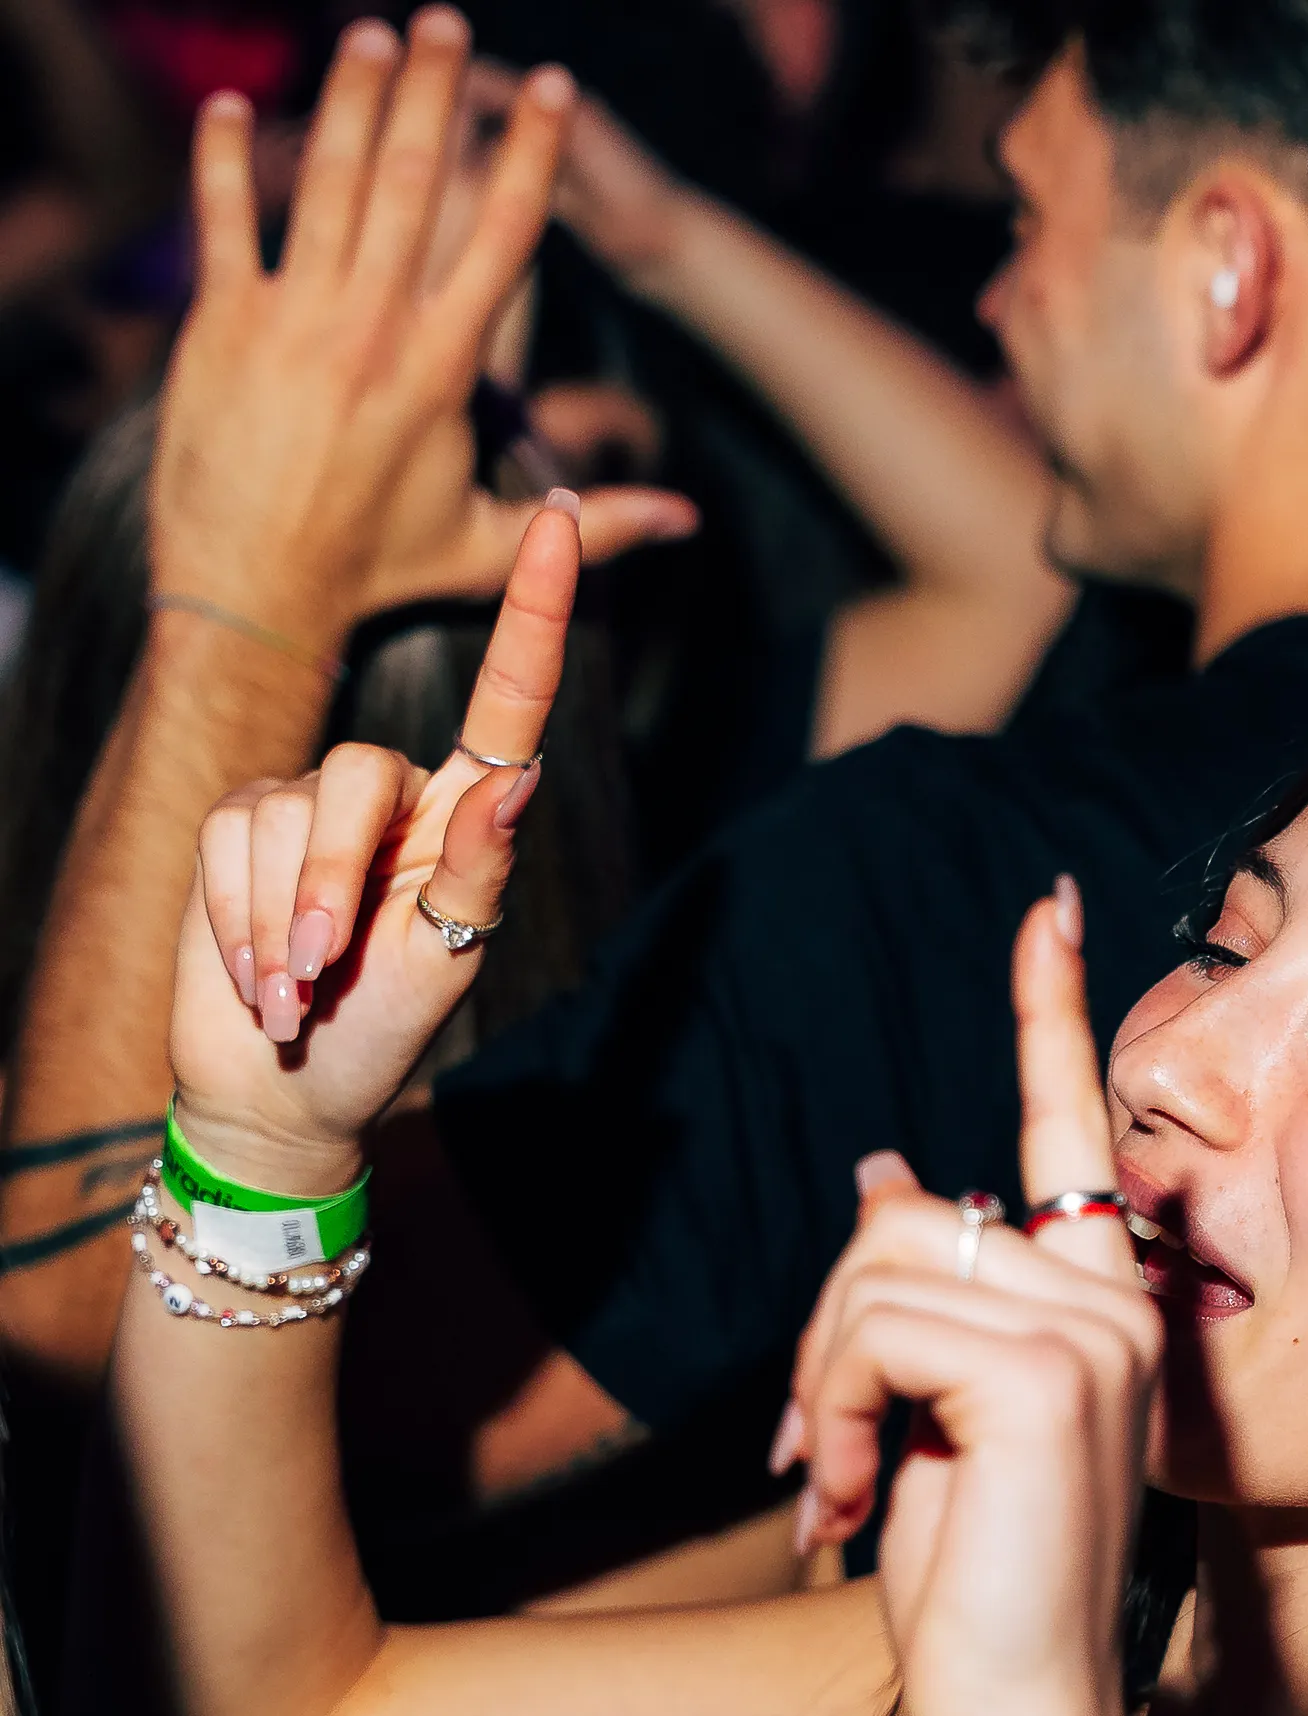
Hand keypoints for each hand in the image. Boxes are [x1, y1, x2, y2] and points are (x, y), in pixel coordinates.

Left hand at [151, 10, 694, 662]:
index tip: (553, 89)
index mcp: (442, 369)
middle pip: (413, 180)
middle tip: (446, 19)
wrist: (255, 595)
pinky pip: (224, 219)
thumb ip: (591, 528)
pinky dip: (225, 159)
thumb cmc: (375, 573)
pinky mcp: (222, 323)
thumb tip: (685, 520)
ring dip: (351, 99)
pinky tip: (231, 105)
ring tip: (372, 34)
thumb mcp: (489, 549)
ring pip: (329, 181)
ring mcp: (293, 317)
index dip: (531, 154)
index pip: (502, 239)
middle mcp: (372, 328)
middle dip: (433, 91)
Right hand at [166, 494, 580, 1197]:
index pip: (506, 701)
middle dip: (329, 884)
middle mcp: (391, 795)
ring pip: (286, 811)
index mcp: (465, 817)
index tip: (563, 519)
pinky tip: (261, 977)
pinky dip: (240, 919)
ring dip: (281, 920)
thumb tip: (517, 776)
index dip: (536, 611)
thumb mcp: (446, 959)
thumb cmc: (385, 1032)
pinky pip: (229, 838)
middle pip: (359, 775)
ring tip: (295, 989)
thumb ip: (477, 870)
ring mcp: (305, 806)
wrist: (282, 1090)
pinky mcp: (235, 826)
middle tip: (326, 970)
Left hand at [785, 885, 1162, 1715]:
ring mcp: (1095, 1330)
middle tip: (821, 1450)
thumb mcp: (933, 1417)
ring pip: (879, 1264)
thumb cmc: (979, 1584)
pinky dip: (835, 1408)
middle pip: (906, 1214)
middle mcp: (1117, 1298)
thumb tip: (884, 1168)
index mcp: (1105, 1301)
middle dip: (825, 1329)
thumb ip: (924, 1293)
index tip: (1047, 912)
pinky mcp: (1047, 1373)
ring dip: (823, 1384)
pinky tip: (855, 1495)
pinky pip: (877, 1324)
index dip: (1049, 1016)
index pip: (1072, 1130)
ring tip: (842, 1484)